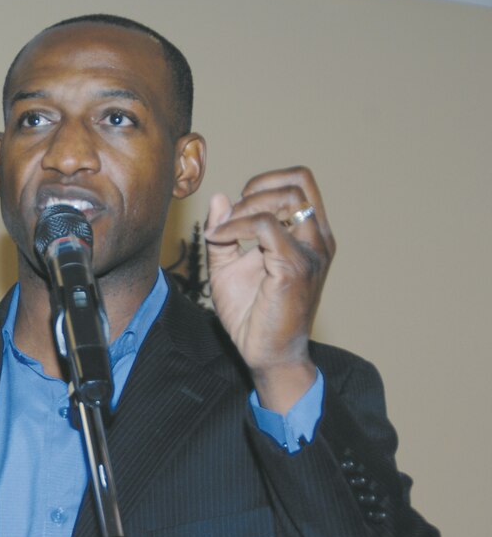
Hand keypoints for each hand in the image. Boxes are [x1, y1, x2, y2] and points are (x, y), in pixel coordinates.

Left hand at [204, 166, 335, 413]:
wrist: (265, 355)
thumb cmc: (252, 315)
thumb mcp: (228, 266)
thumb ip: (225, 231)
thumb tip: (221, 197)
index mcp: (310, 236)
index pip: (301, 182)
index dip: (265, 182)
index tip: (236, 207)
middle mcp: (318, 240)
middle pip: (298, 181)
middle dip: (255, 188)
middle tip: (230, 216)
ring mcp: (311, 253)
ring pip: (287, 198)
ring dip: (244, 207)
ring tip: (222, 231)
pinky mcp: (295, 268)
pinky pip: (264, 226)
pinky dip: (235, 226)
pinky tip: (218, 240)